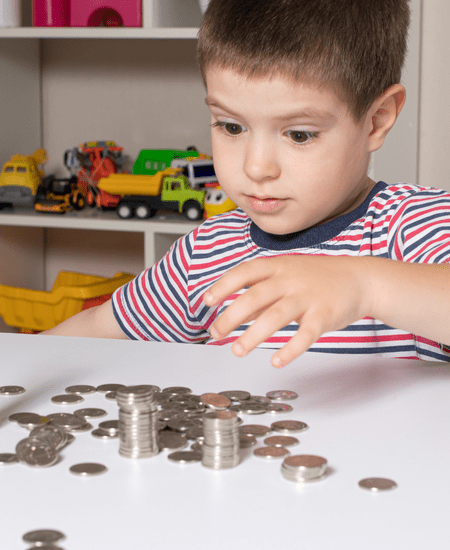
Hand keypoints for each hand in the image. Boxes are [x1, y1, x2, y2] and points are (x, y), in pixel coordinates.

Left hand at [203, 255, 372, 366]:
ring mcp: (308, 296)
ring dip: (253, 335)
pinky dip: (290, 349)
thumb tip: (232, 311)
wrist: (361, 278)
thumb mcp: (287, 274)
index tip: (206, 301)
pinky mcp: (325, 315)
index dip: (223, 286)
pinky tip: (276, 360)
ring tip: (237, 350)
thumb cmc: (318, 278)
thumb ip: (261, 290)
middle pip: (255, 296)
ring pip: (276, 316)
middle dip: (231, 316)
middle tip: (215, 333)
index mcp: (278, 266)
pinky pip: (305, 334)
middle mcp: (290, 279)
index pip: (244, 272)